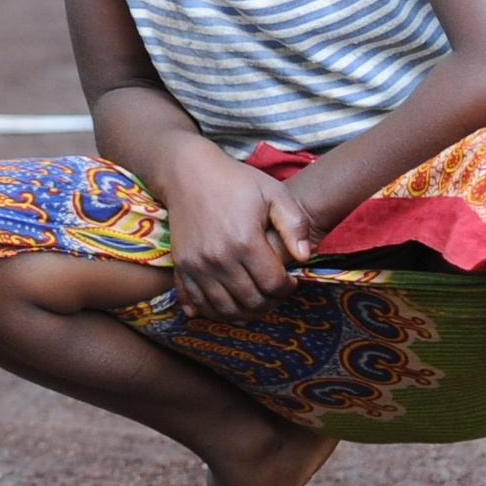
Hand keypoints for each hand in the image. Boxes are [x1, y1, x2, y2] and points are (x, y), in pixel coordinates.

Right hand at [162, 155, 322, 321]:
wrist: (188, 173)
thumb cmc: (235, 181)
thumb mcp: (274, 192)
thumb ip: (295, 224)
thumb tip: (304, 258)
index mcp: (245, 241)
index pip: (273, 284)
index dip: (288, 288)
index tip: (291, 281)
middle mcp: (219, 258)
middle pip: (250, 301)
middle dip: (270, 303)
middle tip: (275, 293)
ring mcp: (196, 265)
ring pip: (225, 309)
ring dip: (245, 312)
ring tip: (256, 300)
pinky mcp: (181, 266)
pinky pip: (197, 302)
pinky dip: (213, 311)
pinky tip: (227, 305)